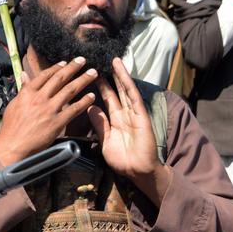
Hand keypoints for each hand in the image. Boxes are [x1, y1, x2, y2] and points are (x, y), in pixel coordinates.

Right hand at [0, 58, 96, 166]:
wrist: (12, 146)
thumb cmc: (11, 127)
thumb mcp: (14, 104)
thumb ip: (22, 89)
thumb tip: (24, 74)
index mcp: (28, 93)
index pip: (44, 75)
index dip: (56, 67)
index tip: (65, 62)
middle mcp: (39, 98)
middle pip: (59, 79)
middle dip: (73, 68)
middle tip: (83, 60)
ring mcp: (49, 110)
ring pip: (69, 90)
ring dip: (83, 80)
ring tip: (93, 73)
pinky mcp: (57, 122)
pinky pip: (74, 109)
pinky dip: (84, 101)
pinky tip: (92, 96)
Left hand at [88, 57, 170, 203]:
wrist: (137, 171)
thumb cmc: (122, 158)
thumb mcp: (106, 139)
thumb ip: (100, 123)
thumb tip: (90, 107)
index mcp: (116, 119)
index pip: (107, 99)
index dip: (99, 86)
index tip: (90, 74)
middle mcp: (125, 113)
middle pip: (116, 91)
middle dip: (109, 76)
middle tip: (100, 61)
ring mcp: (134, 114)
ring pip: (126, 91)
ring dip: (121, 76)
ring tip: (114, 61)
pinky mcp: (142, 117)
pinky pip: (134, 99)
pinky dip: (129, 87)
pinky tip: (124, 76)